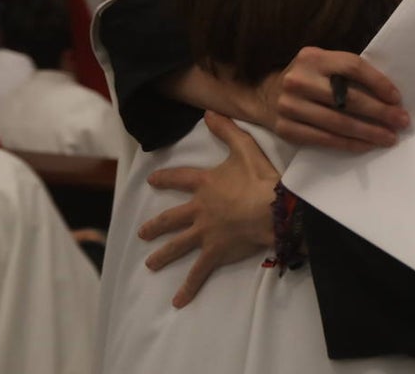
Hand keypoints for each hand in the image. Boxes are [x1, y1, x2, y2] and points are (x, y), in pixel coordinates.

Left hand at [138, 112, 277, 307]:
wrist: (272, 209)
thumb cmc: (261, 178)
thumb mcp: (245, 148)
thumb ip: (227, 130)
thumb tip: (208, 112)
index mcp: (205, 184)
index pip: (179, 179)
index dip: (165, 179)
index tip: (152, 180)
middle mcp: (199, 209)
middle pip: (171, 219)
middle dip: (155, 226)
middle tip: (143, 233)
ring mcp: (205, 233)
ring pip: (178, 245)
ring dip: (163, 255)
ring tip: (150, 264)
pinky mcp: (215, 252)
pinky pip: (199, 273)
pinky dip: (188, 288)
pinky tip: (178, 302)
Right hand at [256, 47, 410, 151]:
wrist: (264, 94)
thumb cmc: (307, 78)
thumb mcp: (323, 64)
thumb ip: (347, 72)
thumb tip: (388, 94)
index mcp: (313, 57)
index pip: (353, 67)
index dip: (378, 83)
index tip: (397, 98)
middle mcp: (299, 80)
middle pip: (348, 98)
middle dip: (380, 112)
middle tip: (402, 121)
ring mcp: (289, 105)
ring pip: (339, 123)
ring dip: (369, 132)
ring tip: (389, 138)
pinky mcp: (286, 129)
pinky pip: (325, 139)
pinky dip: (349, 144)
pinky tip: (366, 145)